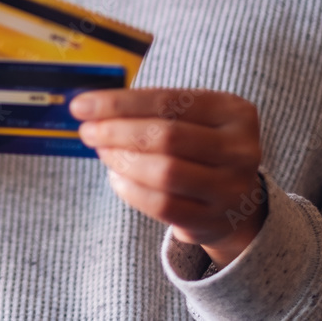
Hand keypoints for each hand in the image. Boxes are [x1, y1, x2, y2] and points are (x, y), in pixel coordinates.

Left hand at [70, 87, 265, 267]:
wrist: (234, 200)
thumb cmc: (197, 147)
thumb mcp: (188, 118)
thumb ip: (147, 109)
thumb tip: (89, 107)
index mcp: (233, 111)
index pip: (167, 101)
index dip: (119, 103)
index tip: (81, 105)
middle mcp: (240, 148)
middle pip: (166, 137)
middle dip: (117, 132)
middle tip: (88, 131)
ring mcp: (231, 187)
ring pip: (165, 173)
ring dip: (123, 160)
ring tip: (103, 152)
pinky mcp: (214, 220)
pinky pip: (162, 206)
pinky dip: (131, 190)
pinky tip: (116, 177)